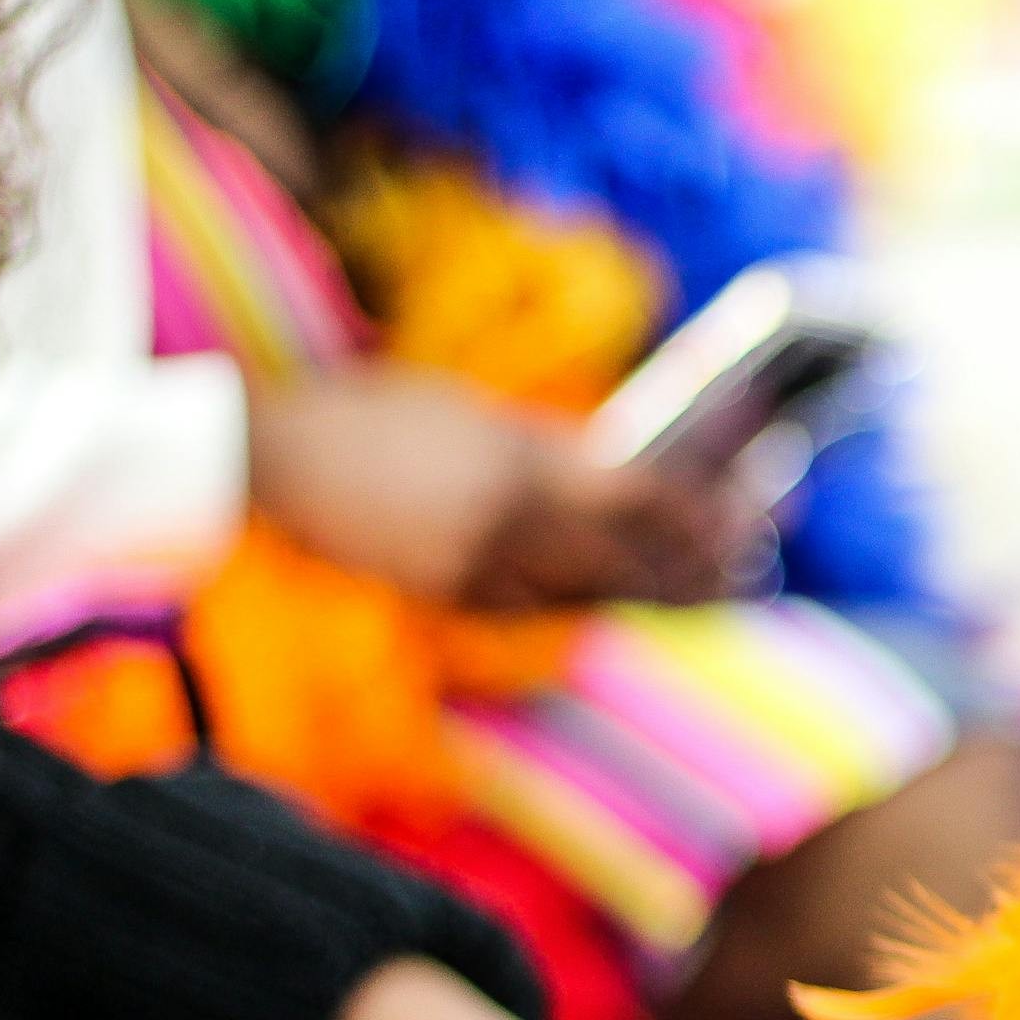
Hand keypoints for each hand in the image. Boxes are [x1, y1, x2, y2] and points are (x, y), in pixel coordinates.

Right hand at [245, 366, 766, 610]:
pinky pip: (536, 606)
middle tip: (749, 567)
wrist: (269, 451)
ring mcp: (480, 566)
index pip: (644, 496)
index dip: (702, 514)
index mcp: (523, 460)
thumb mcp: (472, 415)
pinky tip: (608, 593)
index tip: (745, 514)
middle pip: (633, 561)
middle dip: (697, 569)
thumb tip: (616, 473)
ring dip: (651, 591)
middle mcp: (512, 520)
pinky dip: (580, 598)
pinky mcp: (450, 595)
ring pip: (591, 592)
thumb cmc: (373, 413)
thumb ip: (545, 450)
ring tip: (705, 587)